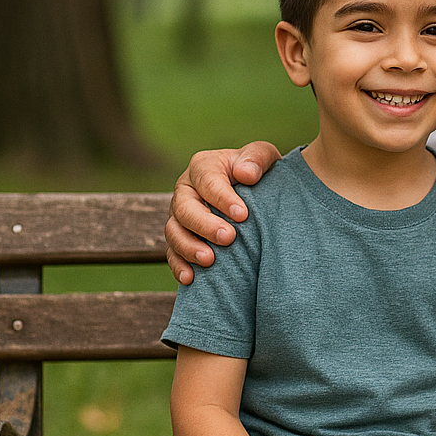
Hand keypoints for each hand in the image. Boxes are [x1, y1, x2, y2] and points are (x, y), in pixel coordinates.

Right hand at [165, 141, 281, 284]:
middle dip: (205, 225)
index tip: (243, 214)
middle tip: (229, 238)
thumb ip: (256, 158)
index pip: (207, 180)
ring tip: (210, 260)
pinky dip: (179, 265)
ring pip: (173, 232)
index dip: (222, 198)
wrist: (255, 192)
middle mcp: (186, 190)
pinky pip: (172, 253)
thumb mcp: (263, 157)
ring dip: (189, 247)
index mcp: (203, 166)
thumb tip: (246, 174)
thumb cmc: (258, 172)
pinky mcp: (180, 238)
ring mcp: (179, 216)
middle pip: (185, 208)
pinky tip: (190, 278)